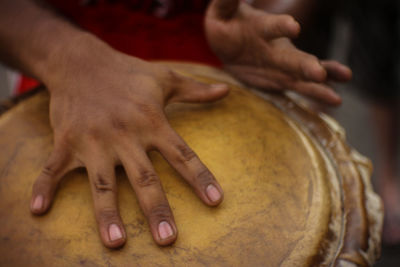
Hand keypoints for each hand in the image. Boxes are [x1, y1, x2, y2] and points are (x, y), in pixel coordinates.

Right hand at [29, 38, 228, 247]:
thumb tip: (227, 91)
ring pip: (103, 183)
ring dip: (108, 213)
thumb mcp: (166, 78)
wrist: (81, 60)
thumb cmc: (128, 73)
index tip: (215, 201)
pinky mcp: (66, 141)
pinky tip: (38, 210)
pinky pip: (53, 168)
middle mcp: (125, 135)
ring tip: (117, 242)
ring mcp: (93, 140)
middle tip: (168, 239)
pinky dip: (44, 188)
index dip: (200, 178)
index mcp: (152, 121)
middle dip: (157, 209)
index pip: (182, 155)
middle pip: (145, 178)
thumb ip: (197, 90)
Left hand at [205, 0, 351, 104]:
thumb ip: (226, 2)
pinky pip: (302, 87)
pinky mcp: (283, 79)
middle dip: (307, 65)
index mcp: (263, 28)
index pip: (273, 26)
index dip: (282, 26)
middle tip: (319, 73)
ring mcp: (284, 64)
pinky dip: (317, 93)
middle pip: (294, 57)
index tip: (293, 28)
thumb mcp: (221, 13)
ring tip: (336, 97)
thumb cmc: (226, 25)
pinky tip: (335, 98)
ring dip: (319, 83)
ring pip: (304, 74)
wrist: (230, 45)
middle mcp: (278, 47)